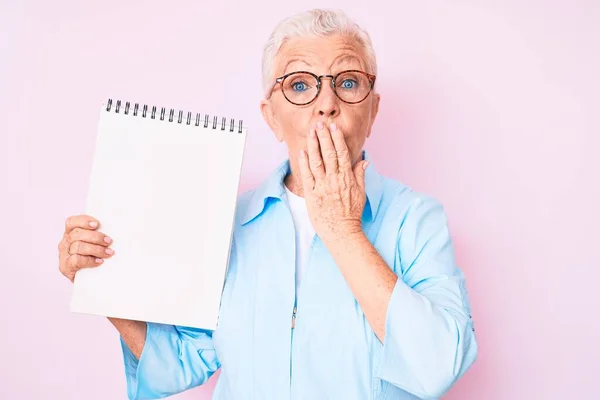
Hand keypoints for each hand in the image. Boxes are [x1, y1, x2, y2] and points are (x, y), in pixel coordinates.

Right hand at [58, 215, 113, 281]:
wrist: (89, 281)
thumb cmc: (94, 258)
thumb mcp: (95, 244)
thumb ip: (99, 236)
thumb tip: (116, 229)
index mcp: (70, 233)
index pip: (71, 222)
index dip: (83, 221)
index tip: (97, 224)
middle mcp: (65, 243)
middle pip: (77, 234)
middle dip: (96, 237)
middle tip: (109, 241)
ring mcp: (64, 255)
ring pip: (78, 246)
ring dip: (96, 249)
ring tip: (108, 253)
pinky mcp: (65, 267)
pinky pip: (76, 260)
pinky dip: (89, 260)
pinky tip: (99, 261)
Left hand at [298, 121, 368, 242]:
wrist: (341, 232)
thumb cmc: (351, 214)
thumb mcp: (361, 193)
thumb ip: (360, 175)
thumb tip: (364, 160)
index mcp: (347, 178)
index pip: (342, 153)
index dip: (337, 139)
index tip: (333, 128)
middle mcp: (334, 179)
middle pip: (328, 153)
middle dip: (324, 137)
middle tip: (319, 123)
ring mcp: (322, 186)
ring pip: (316, 161)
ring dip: (313, 145)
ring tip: (310, 132)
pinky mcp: (312, 194)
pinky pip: (307, 175)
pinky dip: (304, 163)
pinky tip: (302, 152)